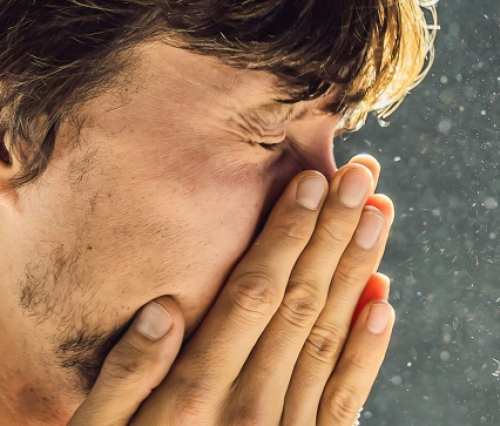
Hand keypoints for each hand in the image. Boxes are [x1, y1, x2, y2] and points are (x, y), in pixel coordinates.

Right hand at [69, 154, 394, 425]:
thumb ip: (124, 378)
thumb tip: (163, 309)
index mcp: (197, 394)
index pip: (256, 291)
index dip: (287, 233)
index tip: (312, 183)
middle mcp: (250, 406)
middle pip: (303, 300)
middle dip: (334, 232)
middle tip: (361, 177)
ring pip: (332, 335)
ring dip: (359, 271)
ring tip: (379, 216)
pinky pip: (345, 399)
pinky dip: (370, 350)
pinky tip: (386, 305)